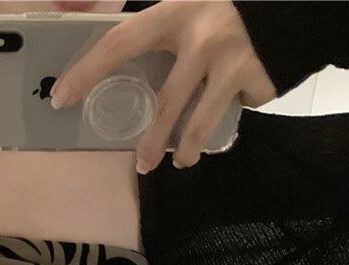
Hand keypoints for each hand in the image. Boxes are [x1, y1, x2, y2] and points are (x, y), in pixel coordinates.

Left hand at [48, 0, 277, 172]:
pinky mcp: (259, 76)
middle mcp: (203, 36)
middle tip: (141, 164)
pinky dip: (226, 123)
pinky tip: (224, 125)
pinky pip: (235, 111)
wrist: (288, 3)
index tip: (61, 99)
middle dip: (152, 139)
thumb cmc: (219, 10)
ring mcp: (233, 58)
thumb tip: (99, 54)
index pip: (119, 43)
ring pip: (201, 120)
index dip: (88, 71)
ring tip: (180, 162)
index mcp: (174, 11)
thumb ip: (150, 31)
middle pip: (167, 101)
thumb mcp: (182, 10)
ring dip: (188, 148)